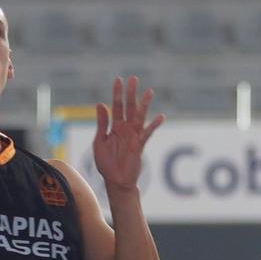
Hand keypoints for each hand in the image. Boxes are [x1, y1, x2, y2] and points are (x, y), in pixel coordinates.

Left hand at [92, 77, 165, 195]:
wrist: (115, 181)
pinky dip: (153, 125)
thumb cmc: (106, 163)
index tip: (119, 79)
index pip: (116, 106)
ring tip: (149, 91)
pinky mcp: (139, 145)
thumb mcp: (99, 141)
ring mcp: (133, 136)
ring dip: (144, 104)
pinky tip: (160, 117)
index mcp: (115, 127)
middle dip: (131, 93)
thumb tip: (100, 104)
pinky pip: (147, 133)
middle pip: (129, 107)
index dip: (117, 93)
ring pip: (140, 117)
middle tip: (134, 78)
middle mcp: (125, 129)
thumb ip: (102, 123)